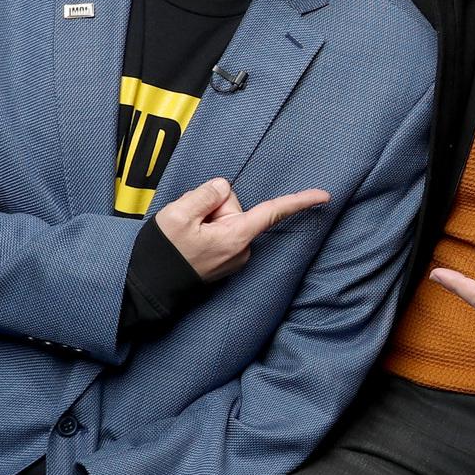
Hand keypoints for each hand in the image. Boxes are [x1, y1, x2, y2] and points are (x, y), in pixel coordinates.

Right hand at [155, 177, 329, 282]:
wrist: (148, 286)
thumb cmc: (163, 252)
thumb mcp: (179, 214)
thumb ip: (206, 195)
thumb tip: (224, 188)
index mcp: (236, 236)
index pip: (273, 212)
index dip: (299, 202)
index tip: (325, 196)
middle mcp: (242, 249)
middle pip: (234, 207)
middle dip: (212, 206)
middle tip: (188, 222)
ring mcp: (234, 257)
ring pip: (224, 219)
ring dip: (205, 219)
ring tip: (185, 235)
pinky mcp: (225, 260)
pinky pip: (219, 231)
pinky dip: (204, 229)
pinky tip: (188, 240)